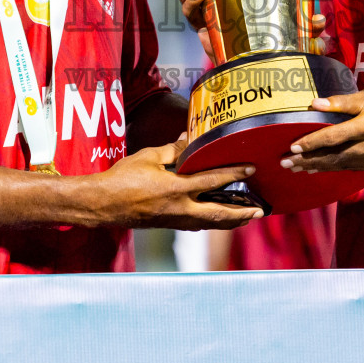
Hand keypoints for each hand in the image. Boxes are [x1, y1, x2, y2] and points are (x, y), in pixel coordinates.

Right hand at [94, 133, 262, 229]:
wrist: (103, 204)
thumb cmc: (122, 178)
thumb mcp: (149, 157)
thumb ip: (172, 150)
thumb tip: (188, 137)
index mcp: (175, 189)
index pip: (212, 181)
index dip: (233, 175)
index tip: (250, 170)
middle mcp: (179, 208)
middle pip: (219, 214)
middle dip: (242, 213)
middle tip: (260, 211)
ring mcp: (174, 220)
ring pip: (210, 223)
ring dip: (231, 221)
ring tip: (247, 217)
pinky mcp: (169, 224)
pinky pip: (197, 224)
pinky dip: (212, 222)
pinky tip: (219, 219)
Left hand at [279, 80, 363, 172]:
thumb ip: (341, 102)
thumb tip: (314, 105)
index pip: (335, 136)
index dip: (312, 143)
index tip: (293, 147)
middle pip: (336, 156)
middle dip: (309, 160)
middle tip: (285, 163)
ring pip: (345, 165)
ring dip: (320, 167)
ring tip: (298, 167)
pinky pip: (356, 168)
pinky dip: (337, 168)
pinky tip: (321, 168)